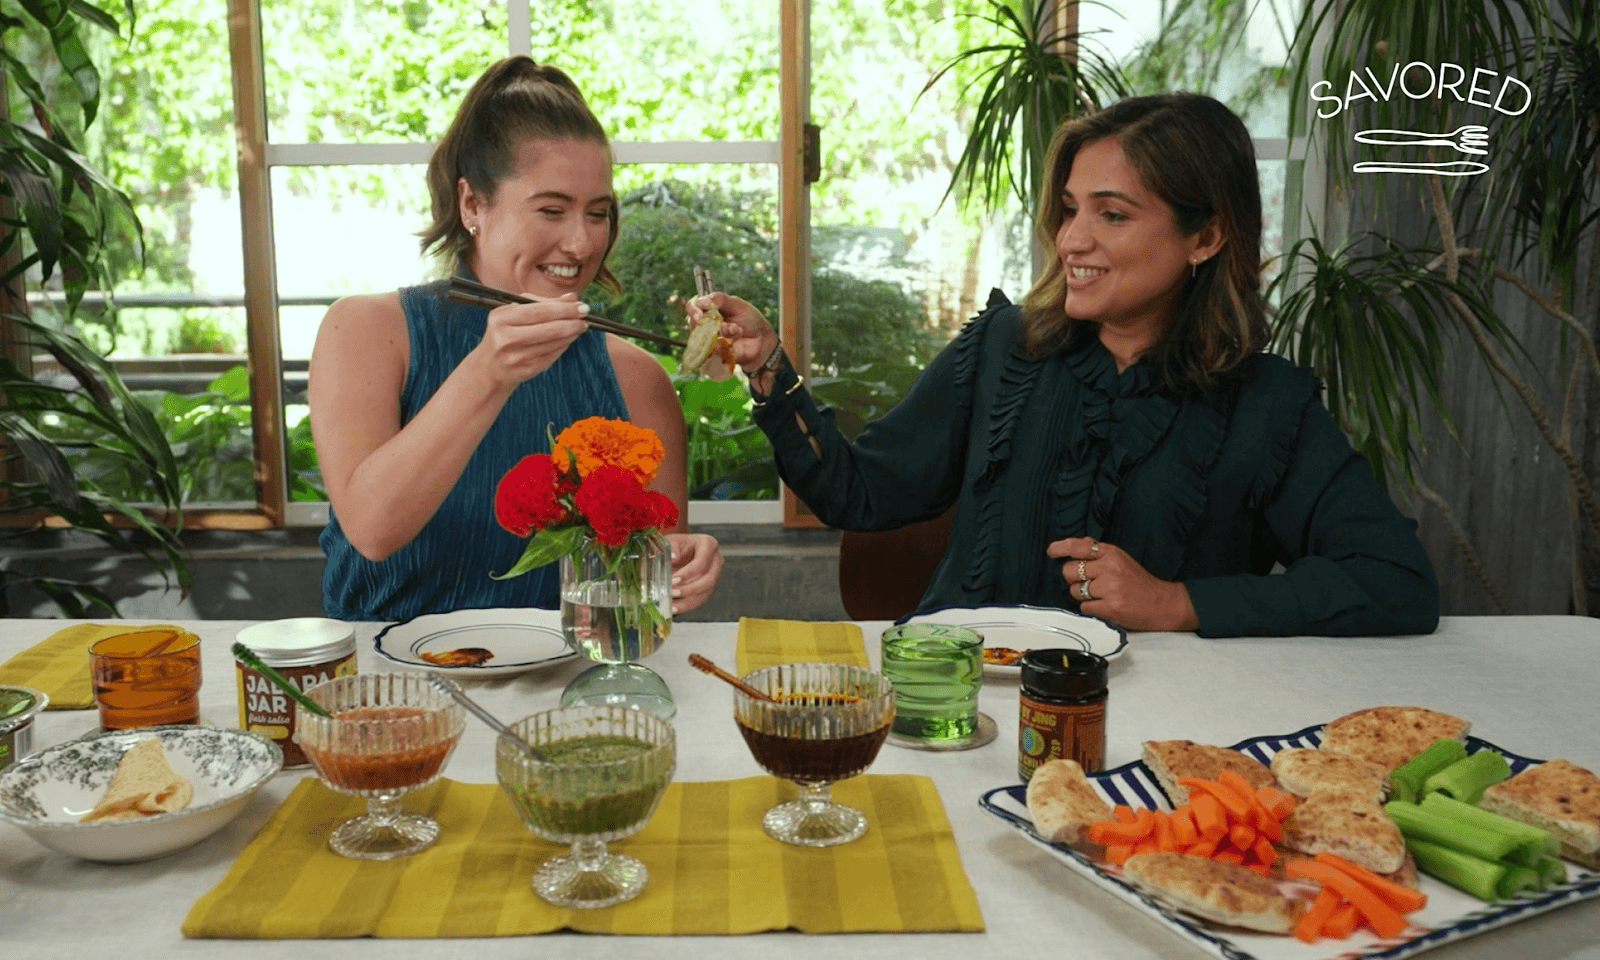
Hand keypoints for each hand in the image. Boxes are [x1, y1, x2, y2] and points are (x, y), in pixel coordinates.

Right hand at [467, 293, 590, 391]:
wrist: (489, 367)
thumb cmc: (505, 333)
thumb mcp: (514, 313)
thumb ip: (543, 303)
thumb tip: (572, 297)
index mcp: (501, 318)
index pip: (538, 311)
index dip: (563, 309)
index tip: (581, 306)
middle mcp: (506, 338)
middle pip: (548, 328)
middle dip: (571, 322)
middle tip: (585, 317)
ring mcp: (516, 357)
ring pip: (553, 344)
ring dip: (571, 334)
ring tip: (580, 327)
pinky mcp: (526, 370)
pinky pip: (552, 356)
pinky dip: (563, 346)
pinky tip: (568, 339)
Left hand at [667, 532, 723, 614]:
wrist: (680, 550)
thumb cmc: (676, 544)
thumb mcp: (672, 540)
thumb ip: (672, 546)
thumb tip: (673, 557)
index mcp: (708, 544)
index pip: (702, 561)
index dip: (689, 573)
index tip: (674, 579)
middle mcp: (716, 560)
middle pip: (708, 579)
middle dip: (689, 589)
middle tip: (672, 592)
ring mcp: (715, 575)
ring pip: (706, 592)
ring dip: (688, 600)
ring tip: (671, 605)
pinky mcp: (709, 587)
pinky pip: (701, 599)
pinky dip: (687, 606)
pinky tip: (674, 608)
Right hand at [686, 292, 777, 374]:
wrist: (762, 340)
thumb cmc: (750, 320)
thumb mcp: (738, 304)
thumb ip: (720, 299)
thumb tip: (702, 300)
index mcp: (709, 309)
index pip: (693, 306)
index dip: (694, 309)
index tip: (700, 312)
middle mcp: (705, 324)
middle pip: (693, 323)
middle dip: (706, 322)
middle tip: (721, 323)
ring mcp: (708, 339)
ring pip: (704, 337)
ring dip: (723, 332)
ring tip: (737, 330)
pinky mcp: (714, 354)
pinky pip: (713, 351)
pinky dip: (726, 345)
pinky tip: (736, 341)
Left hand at [1045, 537, 1198, 631]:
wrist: (1162, 603)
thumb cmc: (1138, 583)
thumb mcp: (1120, 560)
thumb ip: (1097, 554)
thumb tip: (1072, 548)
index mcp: (1111, 553)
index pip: (1078, 546)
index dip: (1061, 548)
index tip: (1052, 551)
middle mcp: (1109, 567)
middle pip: (1069, 571)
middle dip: (1073, 579)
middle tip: (1089, 584)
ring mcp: (1109, 587)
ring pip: (1074, 591)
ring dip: (1083, 596)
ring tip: (1102, 596)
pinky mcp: (1110, 607)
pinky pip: (1084, 607)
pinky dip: (1092, 609)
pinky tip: (1106, 606)